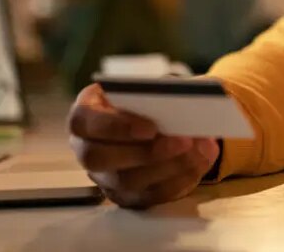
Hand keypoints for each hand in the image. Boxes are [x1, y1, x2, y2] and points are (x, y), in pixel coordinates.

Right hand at [68, 84, 219, 207]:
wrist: (155, 117)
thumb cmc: (146, 99)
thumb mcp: (147, 88)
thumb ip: (156, 93)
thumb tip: (181, 101)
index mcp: (85, 114)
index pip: (82, 122)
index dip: (115, 127)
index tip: (151, 127)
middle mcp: (86, 148)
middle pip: (101, 159)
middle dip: (146, 153)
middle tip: (183, 141)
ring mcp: (104, 177)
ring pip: (128, 182)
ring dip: (170, 167)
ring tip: (201, 151)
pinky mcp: (125, 195)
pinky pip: (149, 196)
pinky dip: (180, 180)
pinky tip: (201, 162)